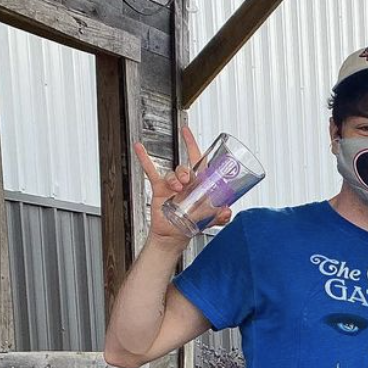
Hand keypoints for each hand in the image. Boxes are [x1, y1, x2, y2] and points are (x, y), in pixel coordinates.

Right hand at [134, 124, 228, 244]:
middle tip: (188, 180)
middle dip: (187, 170)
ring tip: (177, 188)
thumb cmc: (193, 224)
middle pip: (187, 166)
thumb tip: (227, 212)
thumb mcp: (210, 220)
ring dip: (174, 179)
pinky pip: (151, 171)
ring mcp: (173, 184)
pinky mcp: (160, 189)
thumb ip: (220, 216)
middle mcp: (187, 182)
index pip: (200, 160)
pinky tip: (140, 148)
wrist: (175, 235)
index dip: (194, 145)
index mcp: (200, 184)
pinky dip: (144, 159)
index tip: (187, 132)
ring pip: (173, 173)